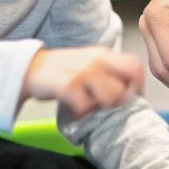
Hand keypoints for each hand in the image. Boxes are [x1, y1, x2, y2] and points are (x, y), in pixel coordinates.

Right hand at [21, 46, 144, 118]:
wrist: (31, 68)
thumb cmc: (65, 70)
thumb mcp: (91, 65)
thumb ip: (111, 75)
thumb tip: (131, 95)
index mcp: (105, 55)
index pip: (136, 66)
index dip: (138, 85)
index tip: (129, 98)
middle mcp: (97, 61)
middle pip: (125, 87)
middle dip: (119, 102)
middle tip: (106, 106)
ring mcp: (82, 72)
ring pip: (110, 97)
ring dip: (101, 107)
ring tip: (89, 106)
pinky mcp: (67, 84)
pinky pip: (85, 105)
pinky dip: (82, 112)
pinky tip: (75, 109)